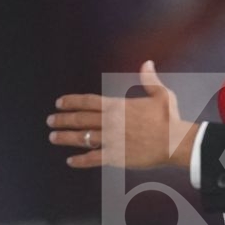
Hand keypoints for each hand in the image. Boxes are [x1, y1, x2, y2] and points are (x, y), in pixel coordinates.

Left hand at [49, 60, 200, 169]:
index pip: (87, 101)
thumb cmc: (169, 118)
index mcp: (117, 106)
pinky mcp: (115, 156)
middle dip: (62, 119)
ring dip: (65, 137)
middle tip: (50, 120)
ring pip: (82, 138)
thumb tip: (147, 63)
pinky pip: (93, 158)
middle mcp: (110, 122)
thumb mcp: (161, 94)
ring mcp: (110, 140)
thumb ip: (149, 79)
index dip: (71, 102)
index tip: (59, 103)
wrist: (174, 142)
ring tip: (53, 137)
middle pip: (79, 119)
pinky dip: (80, 160)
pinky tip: (70, 161)